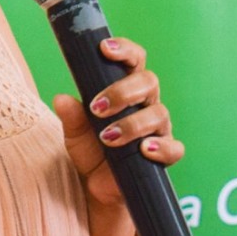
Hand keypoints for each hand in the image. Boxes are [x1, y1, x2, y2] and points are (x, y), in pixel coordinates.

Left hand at [51, 37, 184, 211]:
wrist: (97, 187)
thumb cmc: (90, 150)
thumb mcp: (75, 134)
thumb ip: (71, 116)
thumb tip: (62, 99)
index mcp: (127, 90)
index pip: (133, 61)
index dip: (124, 50)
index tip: (104, 48)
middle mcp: (146, 104)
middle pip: (148, 82)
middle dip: (123, 91)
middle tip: (97, 108)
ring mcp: (158, 129)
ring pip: (159, 113)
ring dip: (132, 123)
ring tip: (108, 137)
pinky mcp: (164, 155)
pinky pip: (174, 148)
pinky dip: (161, 147)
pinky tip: (143, 150)